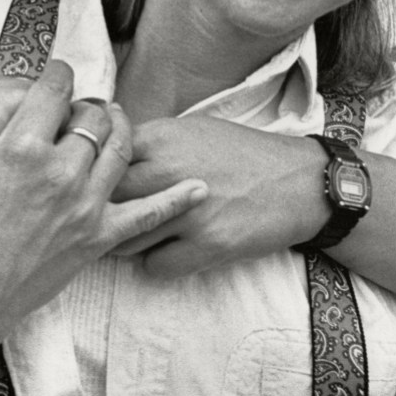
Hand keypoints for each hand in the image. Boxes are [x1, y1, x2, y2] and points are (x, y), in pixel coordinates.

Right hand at [0, 61, 207, 349]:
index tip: (57, 75)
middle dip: (88, 103)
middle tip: (80, 105)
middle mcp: (61, 169)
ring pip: (121, 148)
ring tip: (115, 120)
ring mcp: (84, 204)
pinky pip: (148, 215)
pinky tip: (196, 187)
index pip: (54, 90)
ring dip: (120, 127)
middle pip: (93, 115)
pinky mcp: (97, 237)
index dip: (57, 75)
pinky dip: (176, 199)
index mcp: (22, 146)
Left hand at [110, 116, 326, 276]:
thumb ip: (149, 141)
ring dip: (127, 239)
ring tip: (138, 235)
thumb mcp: (191, 128)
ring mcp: (187, 212)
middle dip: (103, 210)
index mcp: (162, 138)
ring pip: (125, 237)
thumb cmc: (241, 153)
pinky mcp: (206, 247)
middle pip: (106, 199)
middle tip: (106, 218)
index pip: (103, 158)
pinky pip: (154, 266)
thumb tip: (107, 152)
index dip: (97, 173)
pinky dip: (155, 262)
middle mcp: (169, 172)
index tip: (98, 183)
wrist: (298, 182)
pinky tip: (167, 250)